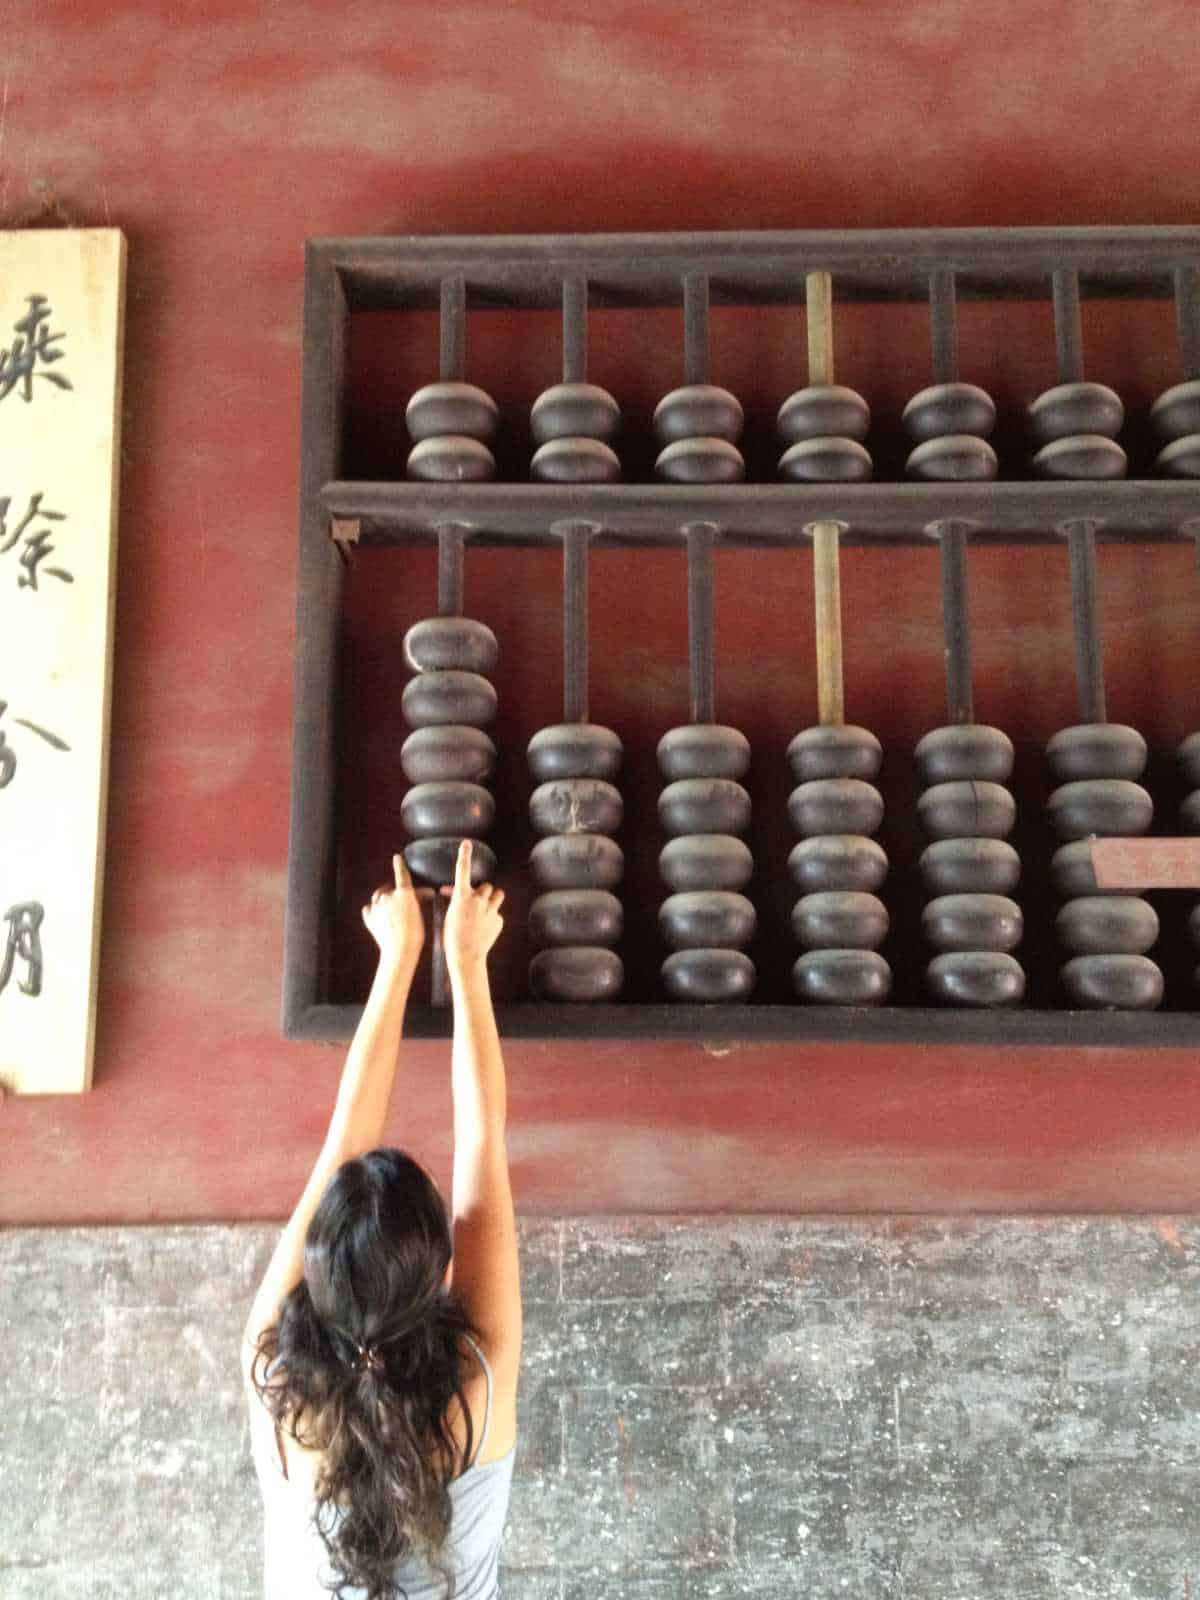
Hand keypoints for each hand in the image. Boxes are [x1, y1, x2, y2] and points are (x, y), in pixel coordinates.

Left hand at [362, 854, 427, 971]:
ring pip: (378, 898)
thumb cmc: (415, 934)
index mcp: (404, 893)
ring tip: (390, 909)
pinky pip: (369, 909)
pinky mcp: (369, 917)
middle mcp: (388, 896)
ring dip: (384, 901)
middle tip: (403, 902)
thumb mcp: (420, 914)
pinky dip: (372, 910)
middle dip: (396, 893)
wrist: (400, 949)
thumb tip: (415, 896)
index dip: (399, 865)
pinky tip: (377, 914)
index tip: (396, 857)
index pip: (402, 875)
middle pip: (390, 890)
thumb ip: (415, 902)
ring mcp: (377, 906)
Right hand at [441, 840, 504, 973]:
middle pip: (485, 886)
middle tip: (474, 902)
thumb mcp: (449, 915)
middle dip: (481, 892)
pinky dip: (491, 917)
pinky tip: (484, 928)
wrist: (466, 956)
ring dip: (491, 898)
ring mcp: (491, 909)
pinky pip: (497, 913)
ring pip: (497, 895)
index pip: (463, 870)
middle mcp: (478, 899)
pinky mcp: (498, 920)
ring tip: (485, 907)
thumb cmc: (451, 937)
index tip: (466, 844)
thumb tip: (455, 894)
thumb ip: (455, 902)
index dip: (464, 855)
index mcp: (462, 896)